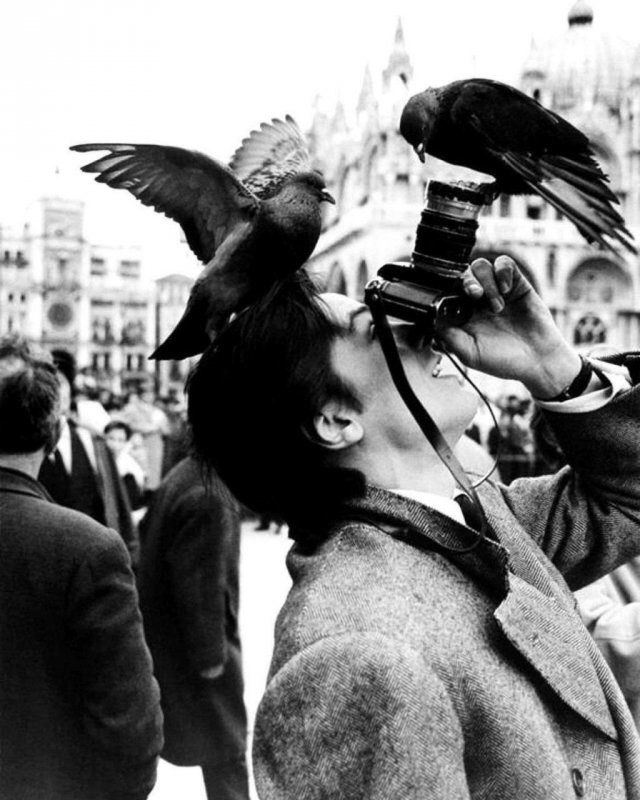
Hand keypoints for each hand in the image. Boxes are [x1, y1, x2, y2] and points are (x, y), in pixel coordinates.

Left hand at [435, 255, 581, 397]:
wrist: (538, 361)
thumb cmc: (503, 361)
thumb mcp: (470, 354)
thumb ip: (449, 337)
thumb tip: (432, 320)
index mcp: (462, 315)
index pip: (447, 291)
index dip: (446, 290)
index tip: (452, 300)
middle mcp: (477, 300)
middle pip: (462, 274)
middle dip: (466, 282)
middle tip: (475, 296)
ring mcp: (496, 290)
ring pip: (480, 266)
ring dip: (486, 282)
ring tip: (497, 305)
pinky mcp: (516, 283)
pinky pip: (504, 262)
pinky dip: (502, 272)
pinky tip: (507, 290)